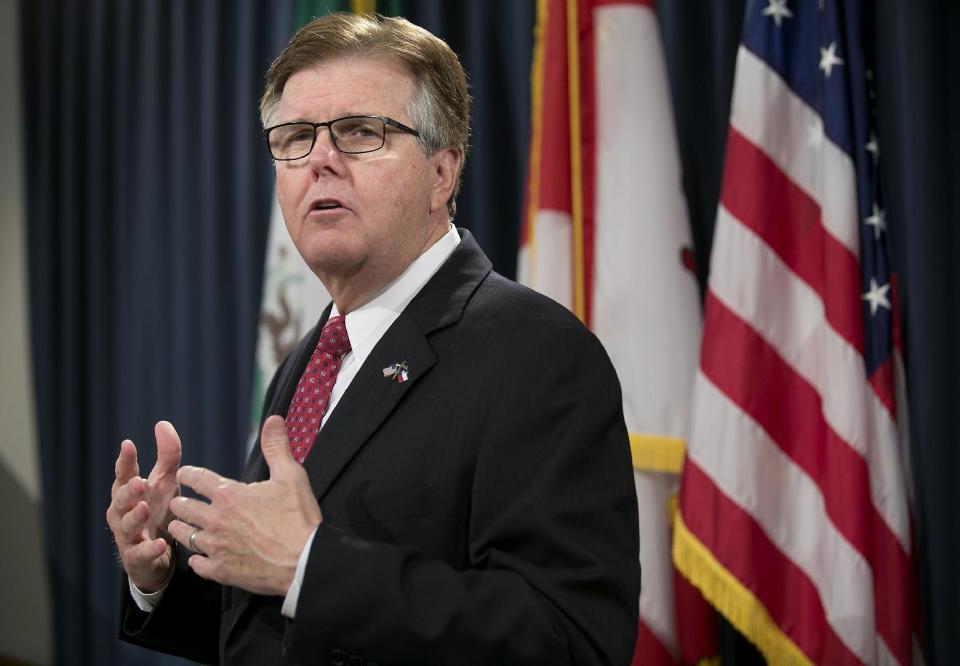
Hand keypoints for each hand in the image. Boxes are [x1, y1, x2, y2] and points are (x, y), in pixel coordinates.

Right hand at [106, 421, 182, 591]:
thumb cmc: (158, 511)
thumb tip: (163, 423)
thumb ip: (167, 455)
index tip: (128, 444)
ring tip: (144, 508)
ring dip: (134, 517)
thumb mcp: (166, 482)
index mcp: (129, 492)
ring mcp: (128, 535)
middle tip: (138, 481)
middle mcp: (123, 513)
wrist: (157, 553)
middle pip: (120, 500)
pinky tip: (161, 544)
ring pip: (126, 526)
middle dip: (128, 491)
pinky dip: (150, 549)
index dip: (125, 460)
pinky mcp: (136, 557)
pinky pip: (141, 553)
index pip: (124, 474)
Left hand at [168, 415, 321, 595]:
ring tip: (178, 527)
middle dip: (180, 503)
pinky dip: (194, 559)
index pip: (198, 479)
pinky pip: (196, 564)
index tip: (183, 473)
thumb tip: (273, 419)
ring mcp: (216, 547)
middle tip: (178, 502)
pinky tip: (197, 557)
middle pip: (184, 508)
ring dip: (180, 529)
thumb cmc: (298, 517)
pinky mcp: (220, 571)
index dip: (188, 474)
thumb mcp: (291, 476)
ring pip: (184, 536)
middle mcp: (216, 519)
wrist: (304, 561)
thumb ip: (277, 447)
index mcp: (229, 494)